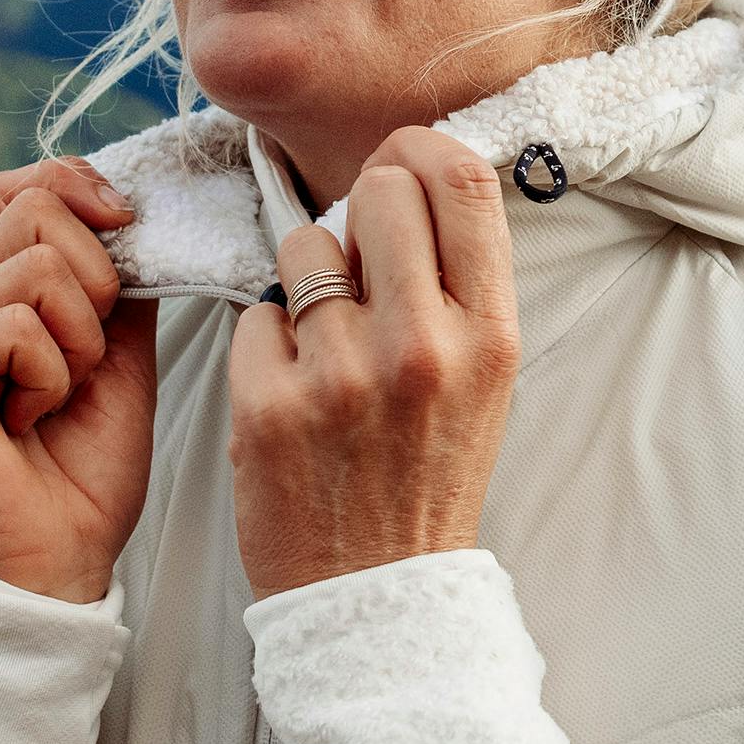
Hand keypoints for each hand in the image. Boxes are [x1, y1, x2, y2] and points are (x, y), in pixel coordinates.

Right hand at [0, 158, 158, 602]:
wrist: (62, 562)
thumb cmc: (86, 473)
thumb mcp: (119, 356)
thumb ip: (114, 282)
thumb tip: (123, 207)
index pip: (18, 188)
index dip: (78, 186)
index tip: (127, 226)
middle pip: (32, 207)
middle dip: (98, 279)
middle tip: (87, 361)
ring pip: (36, 266)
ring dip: (79, 341)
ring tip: (58, 399)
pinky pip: (15, 326)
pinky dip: (49, 376)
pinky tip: (28, 422)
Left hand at [229, 125, 521, 600]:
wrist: (378, 594)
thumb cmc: (427, 480)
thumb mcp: (483, 381)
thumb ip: (456, 285)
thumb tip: (408, 180)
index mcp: (489, 337)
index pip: (464, 182)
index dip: (421, 148)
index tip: (401, 162)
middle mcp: (422, 347)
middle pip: (380, 189)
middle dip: (361, 208)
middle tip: (358, 259)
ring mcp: (340, 374)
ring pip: (303, 245)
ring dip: (308, 281)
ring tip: (327, 347)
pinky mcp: (267, 403)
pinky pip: (254, 315)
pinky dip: (266, 346)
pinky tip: (293, 394)